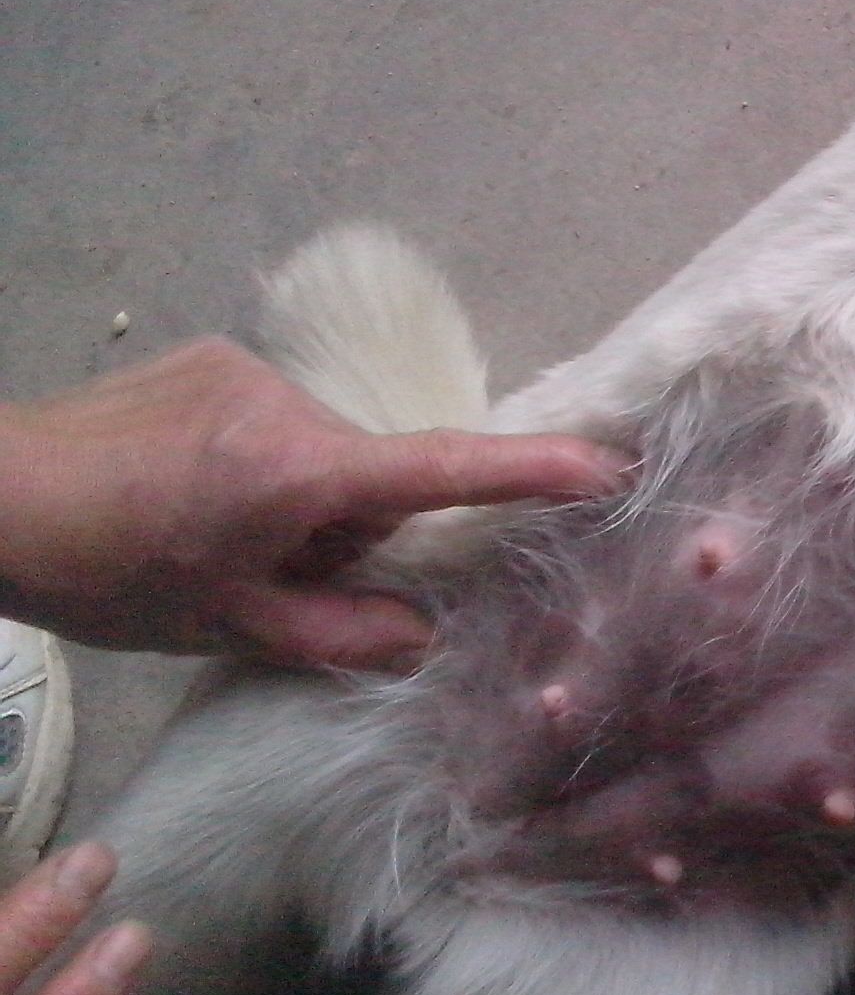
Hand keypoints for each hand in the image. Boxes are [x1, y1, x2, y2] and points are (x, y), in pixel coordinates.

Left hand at [0, 339, 624, 671]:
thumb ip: (339, 632)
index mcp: (299, 472)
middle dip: (348, 526)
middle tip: (268, 574)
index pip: (443, 469)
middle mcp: (291, 404)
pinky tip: (189, 497)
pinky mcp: (216, 358)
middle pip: (373, 476)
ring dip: (300, 499)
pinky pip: (279, 421)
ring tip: (212, 537)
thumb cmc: (103, 568)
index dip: (534, 471)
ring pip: (324, 452)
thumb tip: (423, 636)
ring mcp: (251, 370)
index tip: (610, 463)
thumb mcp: (225, 623)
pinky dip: (261, 467)